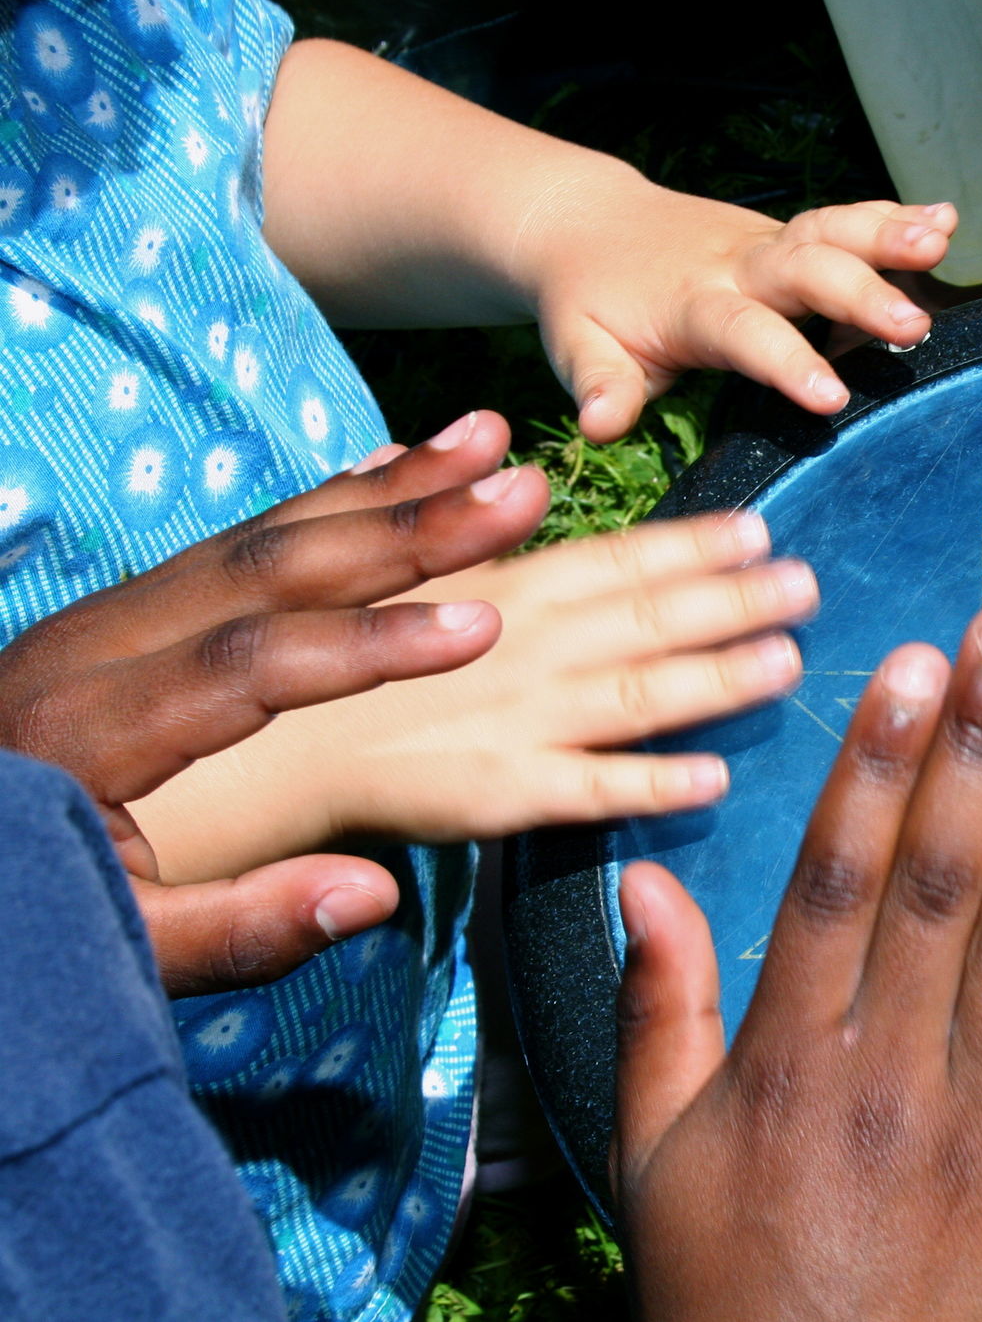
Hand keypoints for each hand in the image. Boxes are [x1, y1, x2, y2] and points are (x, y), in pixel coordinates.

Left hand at [0, 413, 550, 992]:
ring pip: (260, 533)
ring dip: (384, 488)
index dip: (372, 643)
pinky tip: (393, 466)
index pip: (253, 664)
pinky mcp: (126, 611)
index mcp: (90, 728)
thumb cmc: (18, 902)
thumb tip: (373, 894)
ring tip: (486, 444)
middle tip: (523, 493)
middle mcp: (98, 645)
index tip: (482, 625)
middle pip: (270, 567)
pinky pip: (239, 538)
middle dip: (408, 525)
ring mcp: (110, 616)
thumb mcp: (113, 945)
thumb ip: (240, 928)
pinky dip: (326, 498)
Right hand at [133, 430, 816, 880]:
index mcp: (509, 585)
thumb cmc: (340, 639)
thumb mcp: (387, 549)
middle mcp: (530, 646)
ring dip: (718, 678)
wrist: (274, 742)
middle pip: (649, 620)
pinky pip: (592, 791)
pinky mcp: (507, 794)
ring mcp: (525, 721)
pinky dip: (653, 783)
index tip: (761, 528)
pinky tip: (715, 778)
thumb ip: (450, 496)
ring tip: (786, 661)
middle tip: (810, 585)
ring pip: (639, 696)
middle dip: (733, 601)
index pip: (619, 558)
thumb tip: (492, 433)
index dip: (694, 545)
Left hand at [259, 41, 953, 442]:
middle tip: (911, 326)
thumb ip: (598, 384)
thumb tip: (598, 424)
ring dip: (887, 234)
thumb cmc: (591, 305)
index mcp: (690, 304)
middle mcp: (737, 265)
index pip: (743, 332)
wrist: (589, 225)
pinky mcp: (790, 238)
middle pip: (802, 270)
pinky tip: (948, 220)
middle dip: (858, 294)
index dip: (786, 362)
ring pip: (830, 232)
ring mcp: (768, 245)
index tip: (832, 399)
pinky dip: (893, 217)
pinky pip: (844, 223)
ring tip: (942, 240)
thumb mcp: (578, 348)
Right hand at [611, 600, 981, 1320]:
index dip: (875, 766)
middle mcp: (879, 1079)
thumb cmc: (736, 1295)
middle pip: (935, 887)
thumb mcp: (656, 1158)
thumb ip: (659, 1010)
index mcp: (779, 1065)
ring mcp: (979, 1130)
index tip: (909, 664)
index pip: (833, 884)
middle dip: (977, 746)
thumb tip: (646, 875)